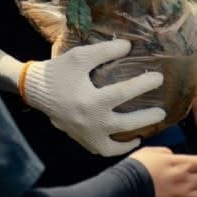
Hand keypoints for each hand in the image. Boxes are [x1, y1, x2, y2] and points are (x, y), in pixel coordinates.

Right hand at [23, 38, 165, 156]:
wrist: (35, 90)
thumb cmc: (58, 71)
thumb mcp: (80, 56)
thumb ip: (105, 51)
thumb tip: (128, 46)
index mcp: (92, 100)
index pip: (125, 93)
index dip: (144, 84)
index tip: (159, 78)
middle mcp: (91, 122)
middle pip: (127, 124)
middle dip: (147, 117)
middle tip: (162, 112)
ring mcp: (85, 134)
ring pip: (115, 145)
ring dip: (133, 139)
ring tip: (146, 132)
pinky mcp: (80, 139)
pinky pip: (101, 150)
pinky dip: (115, 149)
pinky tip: (126, 141)